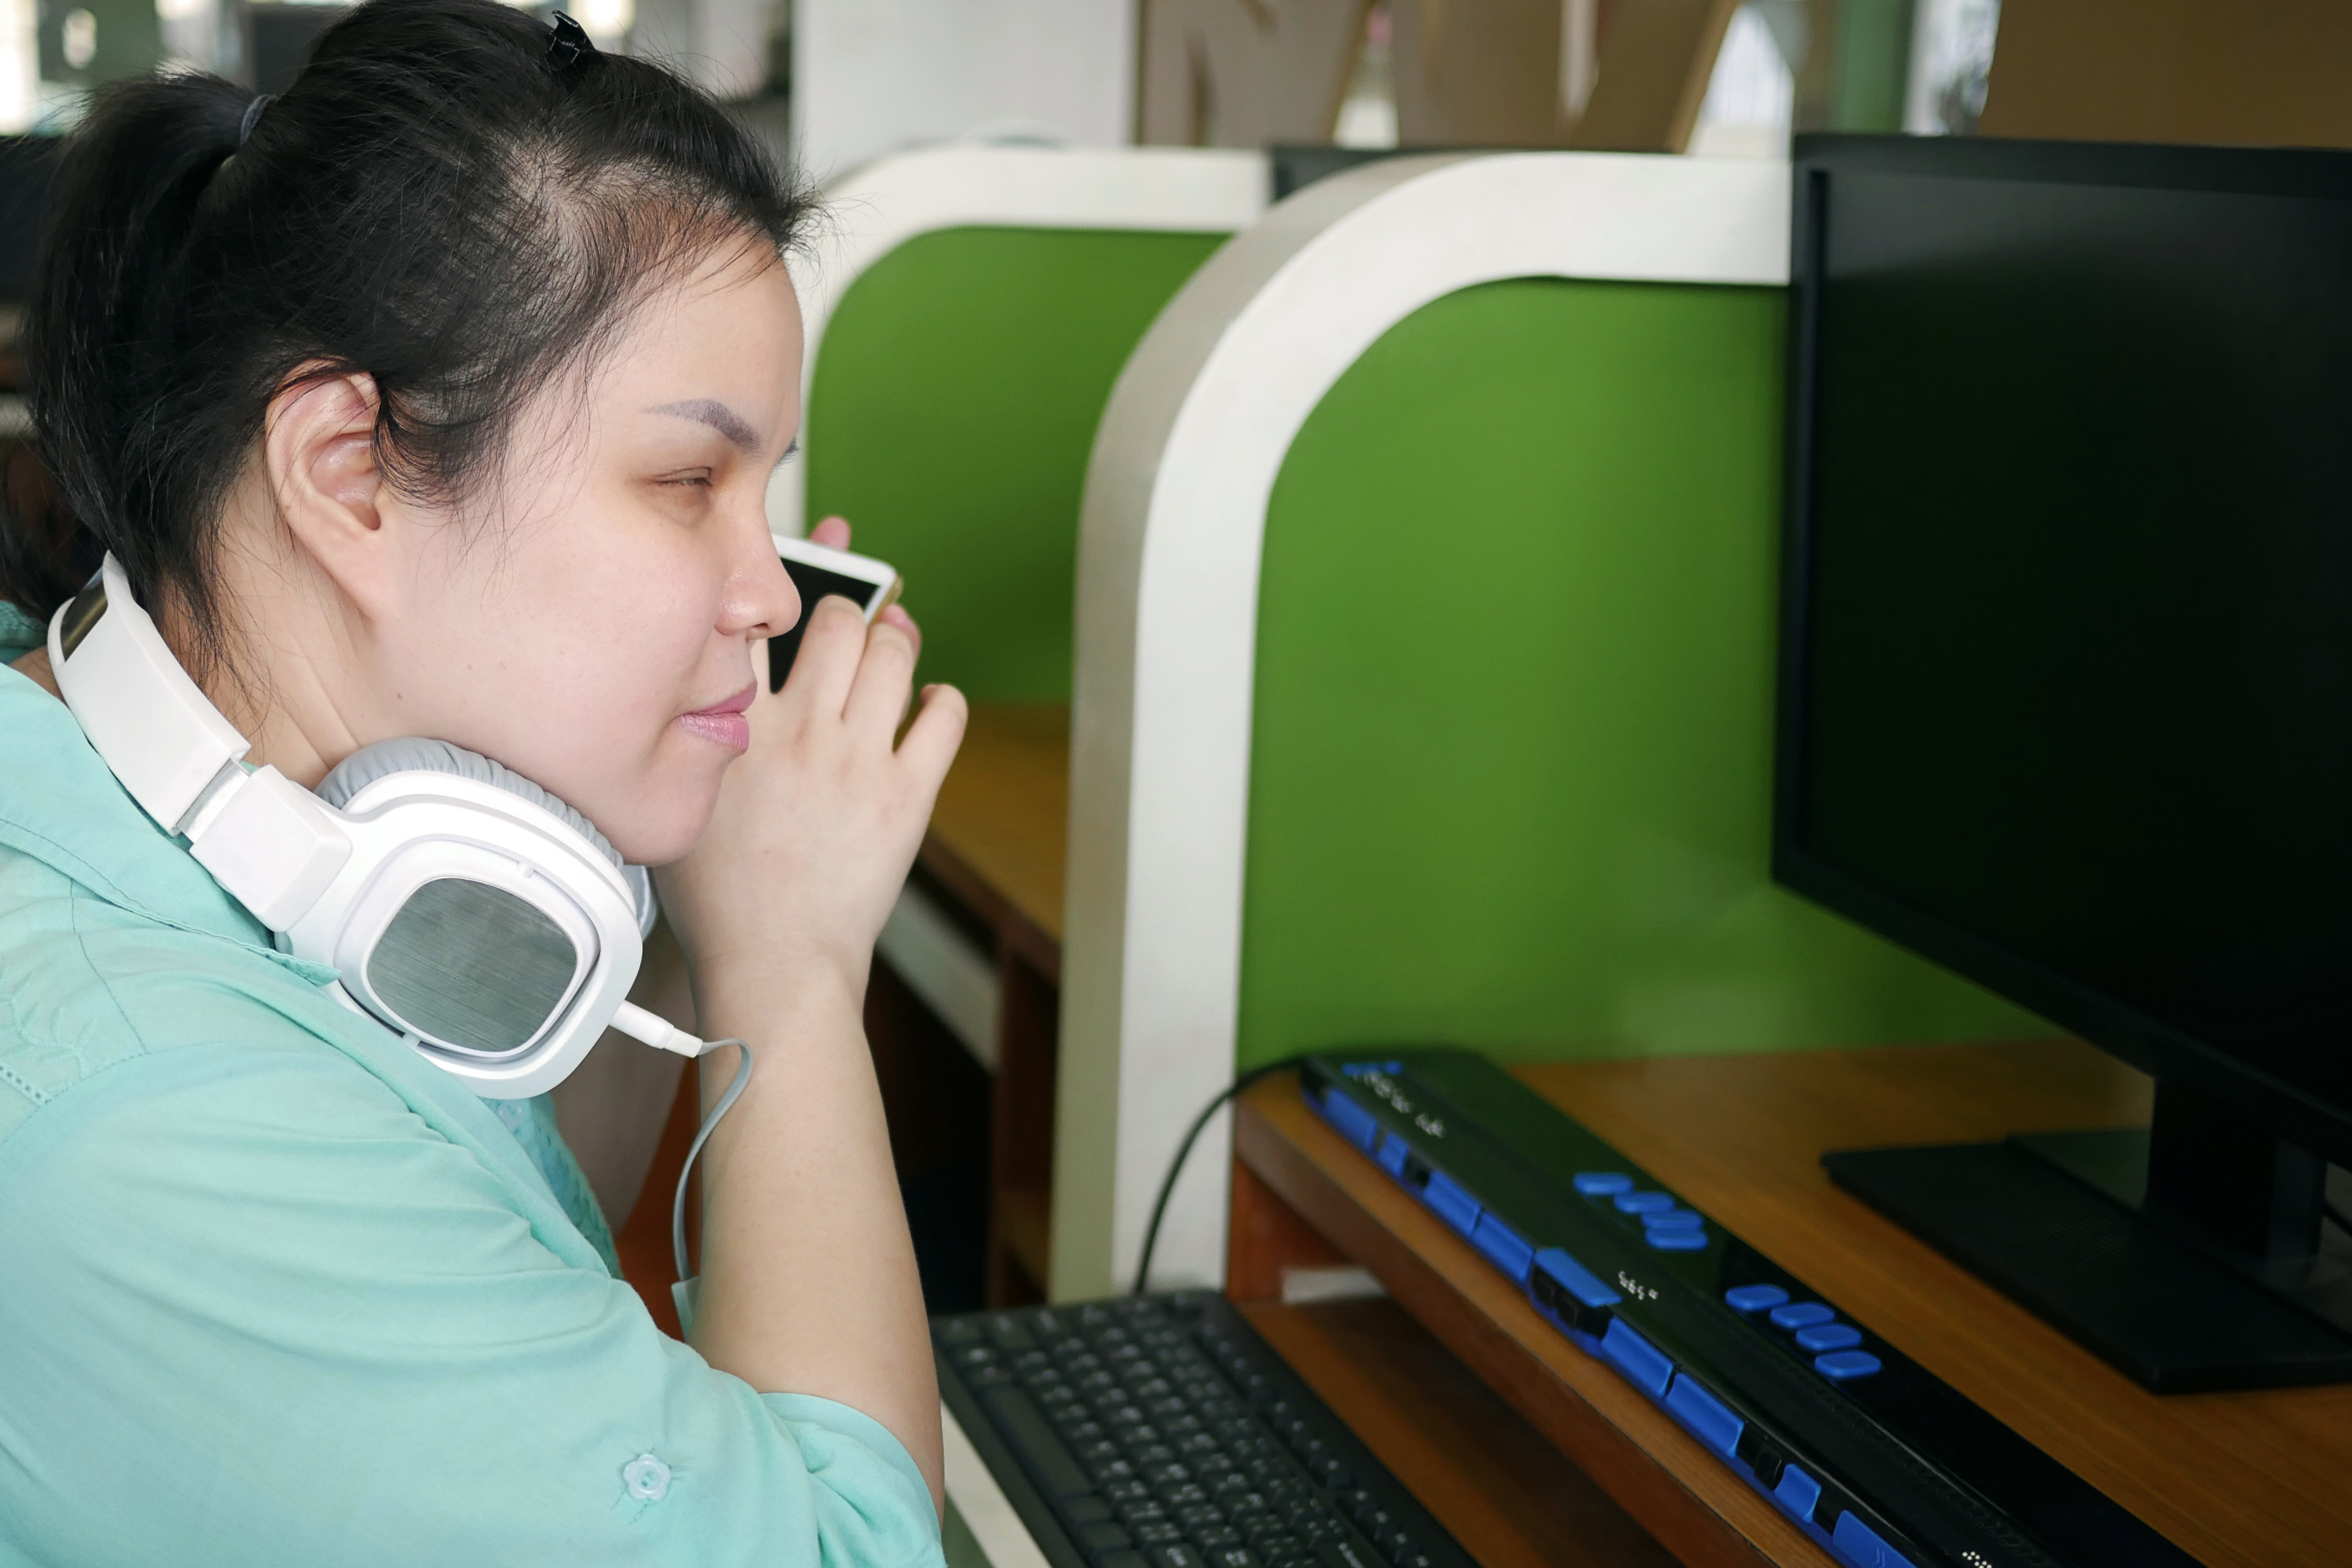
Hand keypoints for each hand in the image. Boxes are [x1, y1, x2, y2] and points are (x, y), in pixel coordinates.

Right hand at [655, 517, 965, 995]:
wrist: (775, 965)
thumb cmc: (716, 901)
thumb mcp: (677, 806)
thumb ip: (684, 740)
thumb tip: (693, 690)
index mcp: (736, 731)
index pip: (751, 622)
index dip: (769, 584)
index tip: (785, 569)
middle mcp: (803, 733)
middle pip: (836, 623)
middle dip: (845, 607)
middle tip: (849, 614)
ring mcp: (861, 761)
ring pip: (894, 654)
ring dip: (898, 635)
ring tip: (895, 634)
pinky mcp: (910, 795)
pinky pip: (945, 718)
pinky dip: (943, 701)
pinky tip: (931, 703)